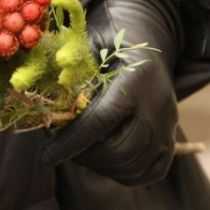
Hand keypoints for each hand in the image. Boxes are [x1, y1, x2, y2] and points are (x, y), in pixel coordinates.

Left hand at [40, 0, 179, 185]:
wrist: (149, 36)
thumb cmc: (110, 41)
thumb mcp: (89, 47)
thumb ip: (70, 75)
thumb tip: (38, 100)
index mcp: (135, 79)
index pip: (101, 121)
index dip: (70, 143)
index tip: (44, 158)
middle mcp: (157, 104)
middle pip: (121, 150)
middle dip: (84, 157)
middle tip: (62, 151)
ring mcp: (168, 124)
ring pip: (134, 165)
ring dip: (101, 166)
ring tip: (81, 152)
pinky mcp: (171, 138)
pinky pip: (150, 171)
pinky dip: (124, 173)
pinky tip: (104, 160)